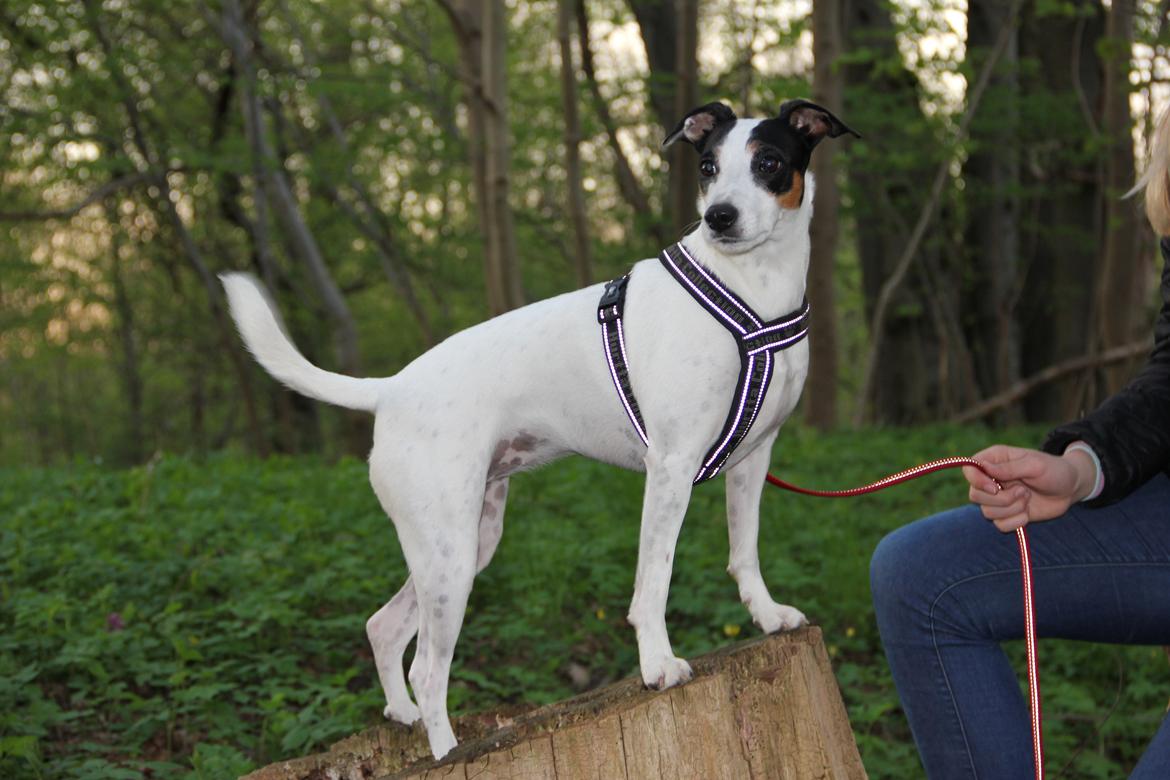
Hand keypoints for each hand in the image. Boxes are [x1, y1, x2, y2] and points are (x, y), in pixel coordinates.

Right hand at [961, 444, 1096, 532]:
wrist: (1070, 489)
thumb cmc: (1054, 470)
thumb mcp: (1034, 465)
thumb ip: (1009, 467)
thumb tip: (983, 467)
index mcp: (994, 460)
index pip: (969, 469)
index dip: (976, 481)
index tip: (995, 488)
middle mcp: (991, 479)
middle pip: (975, 495)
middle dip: (1000, 499)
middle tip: (1023, 492)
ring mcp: (998, 498)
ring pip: (987, 512)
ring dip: (1011, 510)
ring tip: (1028, 499)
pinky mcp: (1007, 514)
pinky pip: (999, 525)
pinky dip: (1015, 522)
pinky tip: (1028, 513)